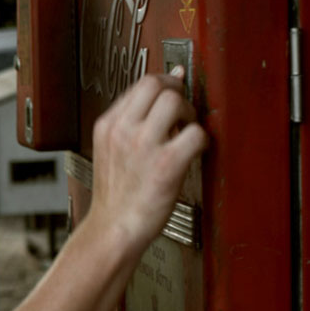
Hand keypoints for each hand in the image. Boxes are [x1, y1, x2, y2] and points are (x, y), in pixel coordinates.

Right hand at [88, 67, 207, 251]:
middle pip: (157, 84)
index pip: (141, 83)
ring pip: (175, 101)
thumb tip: (161, 92)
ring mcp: (143, 146)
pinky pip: (196, 133)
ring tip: (186, 132)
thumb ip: (130, 122)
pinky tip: (194, 152)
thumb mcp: (109, 150)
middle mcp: (123, 131)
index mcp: (108, 126)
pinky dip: (202, 140)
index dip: (165, 82)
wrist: (114, 228)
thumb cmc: (116, 195)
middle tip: (182, 113)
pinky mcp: (166, 164)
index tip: (174, 88)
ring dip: (189, 113)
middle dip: (177, 93)